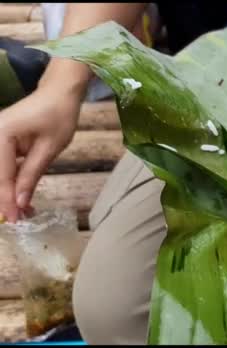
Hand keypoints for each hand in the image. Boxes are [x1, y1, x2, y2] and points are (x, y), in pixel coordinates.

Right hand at [0, 86, 80, 221]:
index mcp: (0, 134)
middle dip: (4, 198)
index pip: (2, 175)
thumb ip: (31, 174)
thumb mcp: (50, 148)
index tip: (15, 219)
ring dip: (7, 191)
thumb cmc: (59, 115)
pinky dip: (10, 180)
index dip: (8, 199)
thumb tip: (20, 202)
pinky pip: (2, 165)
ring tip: (23, 211)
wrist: (59, 92)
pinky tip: (21, 196)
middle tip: (19, 219)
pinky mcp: (0, 140)